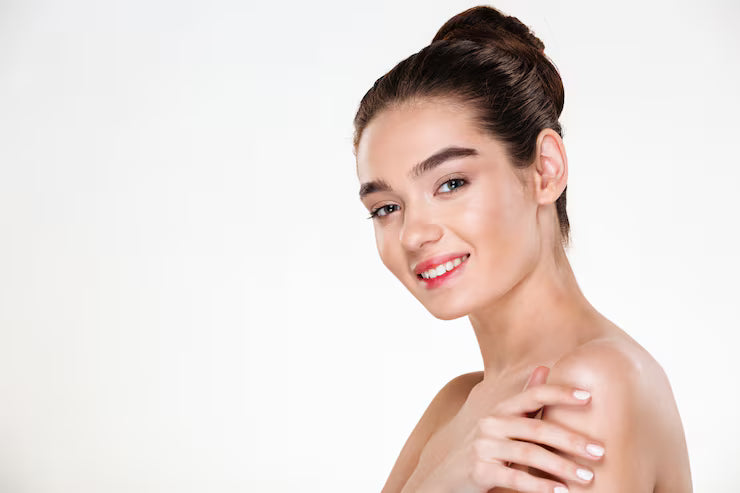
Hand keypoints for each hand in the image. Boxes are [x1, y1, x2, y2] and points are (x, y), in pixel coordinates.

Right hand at [416, 366, 604, 492]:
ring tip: (587, 477)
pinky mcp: (479, 471)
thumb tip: (544, 367)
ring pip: (530, 454)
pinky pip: (515, 477)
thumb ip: (526, 401)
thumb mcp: (505, 423)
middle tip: (600, 451)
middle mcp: (490, 424)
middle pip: (537, 428)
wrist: (448, 478)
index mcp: (500, 410)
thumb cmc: (486, 450)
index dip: (560, 393)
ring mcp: (483, 447)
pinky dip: (541, 486)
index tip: (589, 397)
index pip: (533, 395)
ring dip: (562, 467)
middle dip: (572, 440)